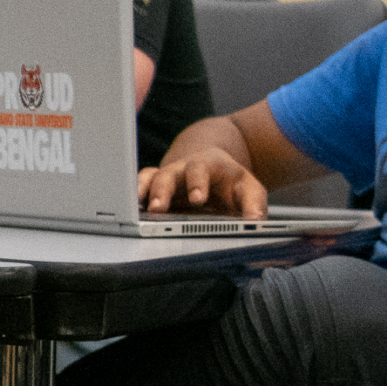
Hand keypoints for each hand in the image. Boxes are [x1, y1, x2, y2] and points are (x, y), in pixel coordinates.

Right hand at [139, 143, 265, 218]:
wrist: (217, 173)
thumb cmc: (231, 183)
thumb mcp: (249, 189)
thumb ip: (254, 204)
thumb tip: (255, 221)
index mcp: (209, 165)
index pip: (200, 169)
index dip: (197, 182)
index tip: (196, 199)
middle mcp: (184, 168)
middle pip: (169, 174)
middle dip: (162, 190)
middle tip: (158, 208)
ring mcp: (168, 177)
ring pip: (150, 178)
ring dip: (143, 192)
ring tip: (141, 210)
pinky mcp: (157, 188)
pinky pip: (141, 186)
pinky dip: (135, 196)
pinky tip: (131, 211)